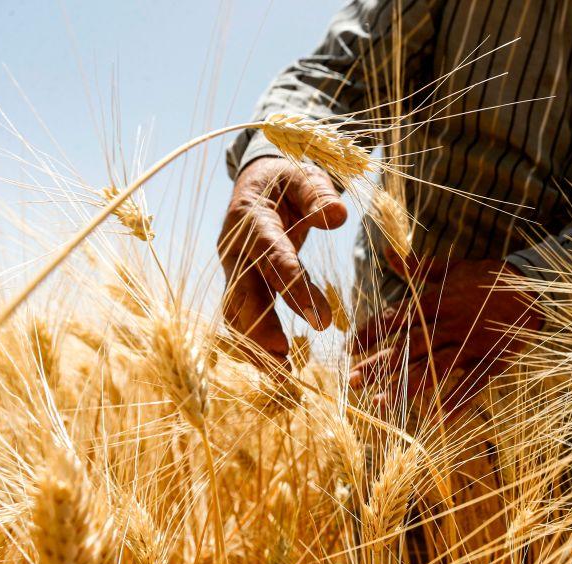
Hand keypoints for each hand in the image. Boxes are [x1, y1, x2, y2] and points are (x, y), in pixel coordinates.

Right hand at [218, 157, 346, 363]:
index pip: (271, 255)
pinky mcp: (239, 285)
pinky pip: (242, 319)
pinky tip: (277, 370)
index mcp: (250, 218)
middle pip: (242, 293)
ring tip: (282, 378)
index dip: (293, 286)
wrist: (257, 182)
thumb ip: (319, 195)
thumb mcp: (304, 176)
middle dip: (261, 328)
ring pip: (237, 314)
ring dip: (255, 347)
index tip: (319, 317)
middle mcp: (234, 248)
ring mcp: (233, 269)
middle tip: (285, 358)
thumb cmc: (287, 180)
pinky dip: (256, 346)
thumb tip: (338, 215)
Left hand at [349, 255, 542, 411]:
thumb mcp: (454, 267)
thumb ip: (420, 268)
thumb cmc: (489, 277)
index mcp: (437, 300)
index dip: (371, 334)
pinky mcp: (492, 359)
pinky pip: (472, 384)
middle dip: (378, 366)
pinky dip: (455, 402)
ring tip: (381, 405)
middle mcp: (449, 323)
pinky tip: (436, 419)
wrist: (534, 286)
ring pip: (433, 369)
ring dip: (405, 388)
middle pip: (408, 348)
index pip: (396, 319)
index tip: (350, 349)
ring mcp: (471, 344)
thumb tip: (390, 254)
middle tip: (353, 382)